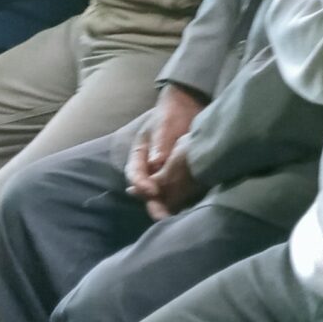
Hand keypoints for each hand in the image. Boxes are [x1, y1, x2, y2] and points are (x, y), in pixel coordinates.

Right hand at [125, 84, 205, 216]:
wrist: (187, 105)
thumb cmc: (171, 113)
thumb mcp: (164, 125)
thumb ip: (160, 143)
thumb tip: (155, 162)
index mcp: (139, 153)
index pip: (135, 173)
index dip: (141, 184)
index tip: (152, 191)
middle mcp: (148, 165)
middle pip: (145, 188)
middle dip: (152, 202)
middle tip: (161, 215)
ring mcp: (161, 170)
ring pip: (158, 191)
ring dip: (164, 204)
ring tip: (171, 216)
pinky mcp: (176, 173)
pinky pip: (173, 188)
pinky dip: (177, 198)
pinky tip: (185, 206)